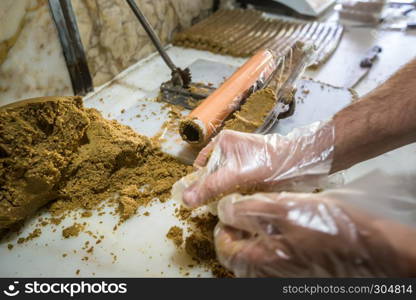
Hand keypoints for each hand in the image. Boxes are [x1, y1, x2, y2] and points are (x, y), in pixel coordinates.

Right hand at [182, 122, 333, 207]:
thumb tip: (185, 199)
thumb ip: (211, 187)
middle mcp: (228, 150)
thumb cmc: (271, 162)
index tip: (198, 202)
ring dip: (225, 195)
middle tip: (218, 205)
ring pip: (224, 183)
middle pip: (212, 176)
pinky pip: (236, 186)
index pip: (201, 168)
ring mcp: (240, 161)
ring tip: (232, 202)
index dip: (198, 185)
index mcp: (222, 142)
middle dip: (213, 191)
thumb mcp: (237, 174)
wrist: (303, 162)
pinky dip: (237, 195)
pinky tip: (242, 200)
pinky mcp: (251, 172)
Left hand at [214, 192, 415, 276]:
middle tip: (246, 209)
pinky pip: (274, 257)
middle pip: (239, 253)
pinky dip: (271, 241)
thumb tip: (224, 209)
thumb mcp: (281, 208)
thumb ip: (246, 210)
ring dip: (254, 234)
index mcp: (258, 261)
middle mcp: (266, 274)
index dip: (223, 225)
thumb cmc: (325, 227)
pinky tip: (284, 226)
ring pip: (256, 254)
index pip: (224, 247)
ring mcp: (282, 276)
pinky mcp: (296, 272)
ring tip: (265, 214)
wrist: (368, 247)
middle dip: (238, 229)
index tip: (229, 208)